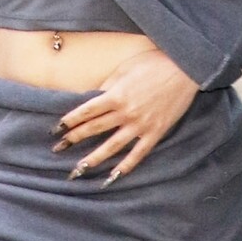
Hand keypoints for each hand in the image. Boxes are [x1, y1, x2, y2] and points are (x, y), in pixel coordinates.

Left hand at [55, 46, 198, 183]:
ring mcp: (140, 125)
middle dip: (73, 139)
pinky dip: (126, 166)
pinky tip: (113, 176)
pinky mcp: (155, 132)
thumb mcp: (125, 69)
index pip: (86, 112)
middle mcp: (125, 112)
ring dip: (93, 159)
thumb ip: (108, 85)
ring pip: (112, 146)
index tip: (55, 130)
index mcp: (115, 95)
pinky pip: (138, 154)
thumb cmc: (154, 63)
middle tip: (57, 150)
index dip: (69, 121)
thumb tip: (92, 97)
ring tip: (78, 170)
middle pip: (94, 129)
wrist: (186, 69)